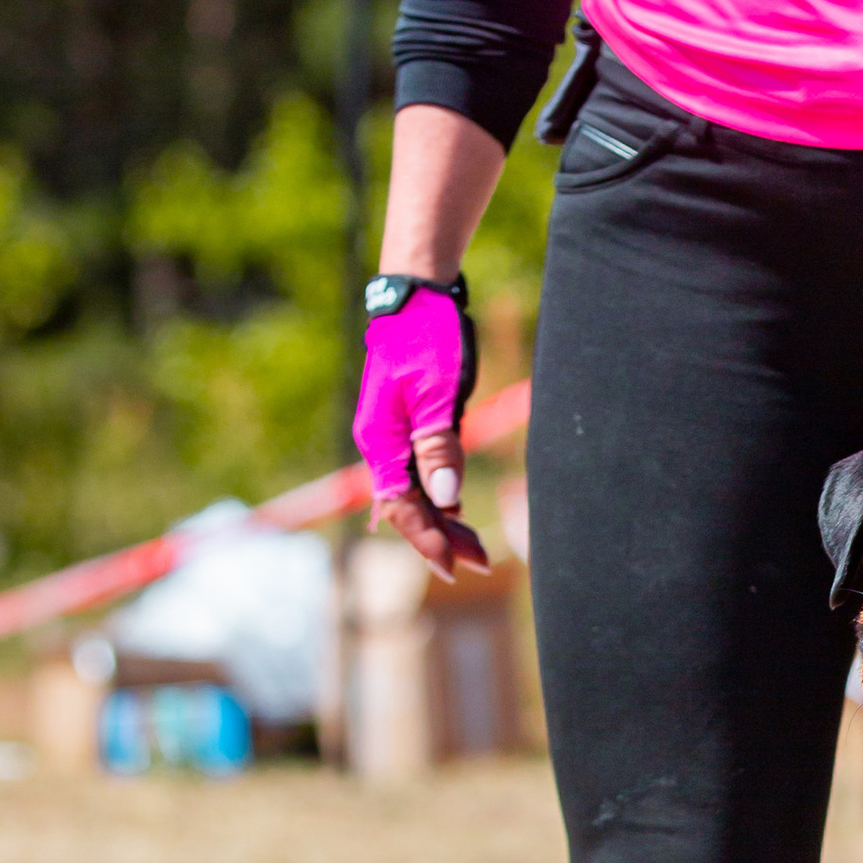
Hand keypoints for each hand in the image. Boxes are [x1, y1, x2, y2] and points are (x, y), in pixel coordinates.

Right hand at [355, 290, 489, 581]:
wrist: (417, 293)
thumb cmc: (426, 337)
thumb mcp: (437, 392)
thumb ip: (439, 445)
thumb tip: (447, 498)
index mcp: (381, 440)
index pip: (404, 507)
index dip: (429, 541)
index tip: (454, 570)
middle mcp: (381, 442)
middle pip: (410, 504)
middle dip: (441, 537)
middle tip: (481, 564)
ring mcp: (393, 432)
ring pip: (416, 489)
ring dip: (443, 518)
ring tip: (475, 546)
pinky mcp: (408, 421)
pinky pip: (420, 469)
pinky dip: (439, 492)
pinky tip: (453, 507)